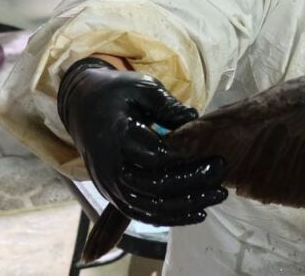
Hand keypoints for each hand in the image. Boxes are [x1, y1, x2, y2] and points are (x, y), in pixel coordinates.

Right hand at [57, 58, 226, 224]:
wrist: (83, 106)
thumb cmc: (119, 93)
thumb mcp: (143, 87)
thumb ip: (167, 105)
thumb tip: (193, 119)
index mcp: (117, 137)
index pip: (154, 156)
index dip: (184, 156)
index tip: (211, 150)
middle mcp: (110, 166)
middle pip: (153, 186)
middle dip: (191, 182)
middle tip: (221, 168)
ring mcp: (109, 184)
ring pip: (148, 207)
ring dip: (185, 207)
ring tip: (217, 195)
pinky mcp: (113, 194)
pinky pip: (141, 213)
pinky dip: (169, 217)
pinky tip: (197, 213)